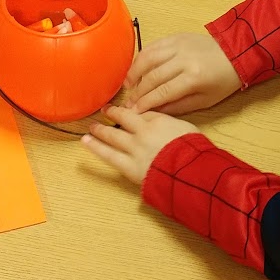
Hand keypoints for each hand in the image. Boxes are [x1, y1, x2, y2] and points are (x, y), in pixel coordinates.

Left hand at [82, 105, 197, 184]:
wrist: (189, 170)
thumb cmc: (193, 151)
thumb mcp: (186, 129)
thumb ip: (171, 124)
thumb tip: (164, 125)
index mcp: (158, 121)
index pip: (142, 113)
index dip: (132, 111)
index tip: (126, 110)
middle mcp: (142, 132)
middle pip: (123, 119)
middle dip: (113, 114)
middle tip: (104, 111)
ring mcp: (133, 148)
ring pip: (112, 135)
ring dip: (100, 130)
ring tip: (91, 127)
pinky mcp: (129, 166)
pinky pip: (109, 155)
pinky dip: (96, 147)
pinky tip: (86, 141)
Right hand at [125, 32, 239, 114]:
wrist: (236, 53)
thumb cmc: (222, 81)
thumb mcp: (205, 101)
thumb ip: (178, 106)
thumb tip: (154, 111)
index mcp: (193, 77)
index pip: (162, 92)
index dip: (145, 103)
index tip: (134, 111)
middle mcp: (183, 59)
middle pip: (152, 76)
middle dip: (137, 92)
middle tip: (128, 102)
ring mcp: (178, 45)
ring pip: (148, 58)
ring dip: (134, 72)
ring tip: (128, 85)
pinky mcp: (175, 36)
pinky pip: (153, 45)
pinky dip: (141, 57)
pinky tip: (136, 68)